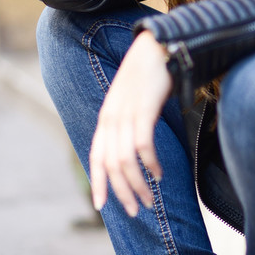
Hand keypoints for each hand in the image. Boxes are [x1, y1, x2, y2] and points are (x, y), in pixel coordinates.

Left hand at [90, 30, 171, 216]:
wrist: (158, 45)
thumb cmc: (148, 75)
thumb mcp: (131, 101)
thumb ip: (127, 122)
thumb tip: (132, 147)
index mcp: (106, 118)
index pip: (96, 158)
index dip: (97, 183)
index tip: (100, 207)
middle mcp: (111, 118)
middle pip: (110, 165)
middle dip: (122, 192)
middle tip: (137, 210)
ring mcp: (126, 113)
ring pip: (125, 161)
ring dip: (138, 184)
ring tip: (150, 198)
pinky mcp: (144, 109)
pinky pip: (143, 145)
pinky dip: (150, 164)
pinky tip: (159, 173)